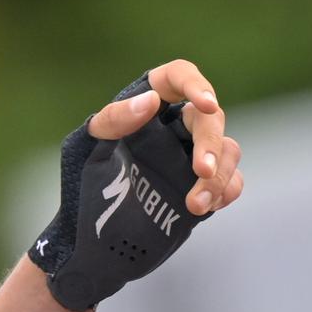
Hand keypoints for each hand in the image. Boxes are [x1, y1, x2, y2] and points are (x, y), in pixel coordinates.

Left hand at [28, 60, 243, 311]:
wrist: (87, 234)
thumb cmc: (80, 181)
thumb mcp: (84, 147)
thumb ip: (113, 120)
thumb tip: (150, 100)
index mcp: (147, 105)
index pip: (178, 77)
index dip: (196, 85)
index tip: (204, 104)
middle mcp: (175, 126)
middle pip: (210, 119)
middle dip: (210, 144)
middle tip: (200, 172)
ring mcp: (190, 156)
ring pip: (228, 150)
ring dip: (219, 176)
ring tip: (194, 205)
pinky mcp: (201, 186)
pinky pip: (231, 181)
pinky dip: (226, 190)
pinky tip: (205, 207)